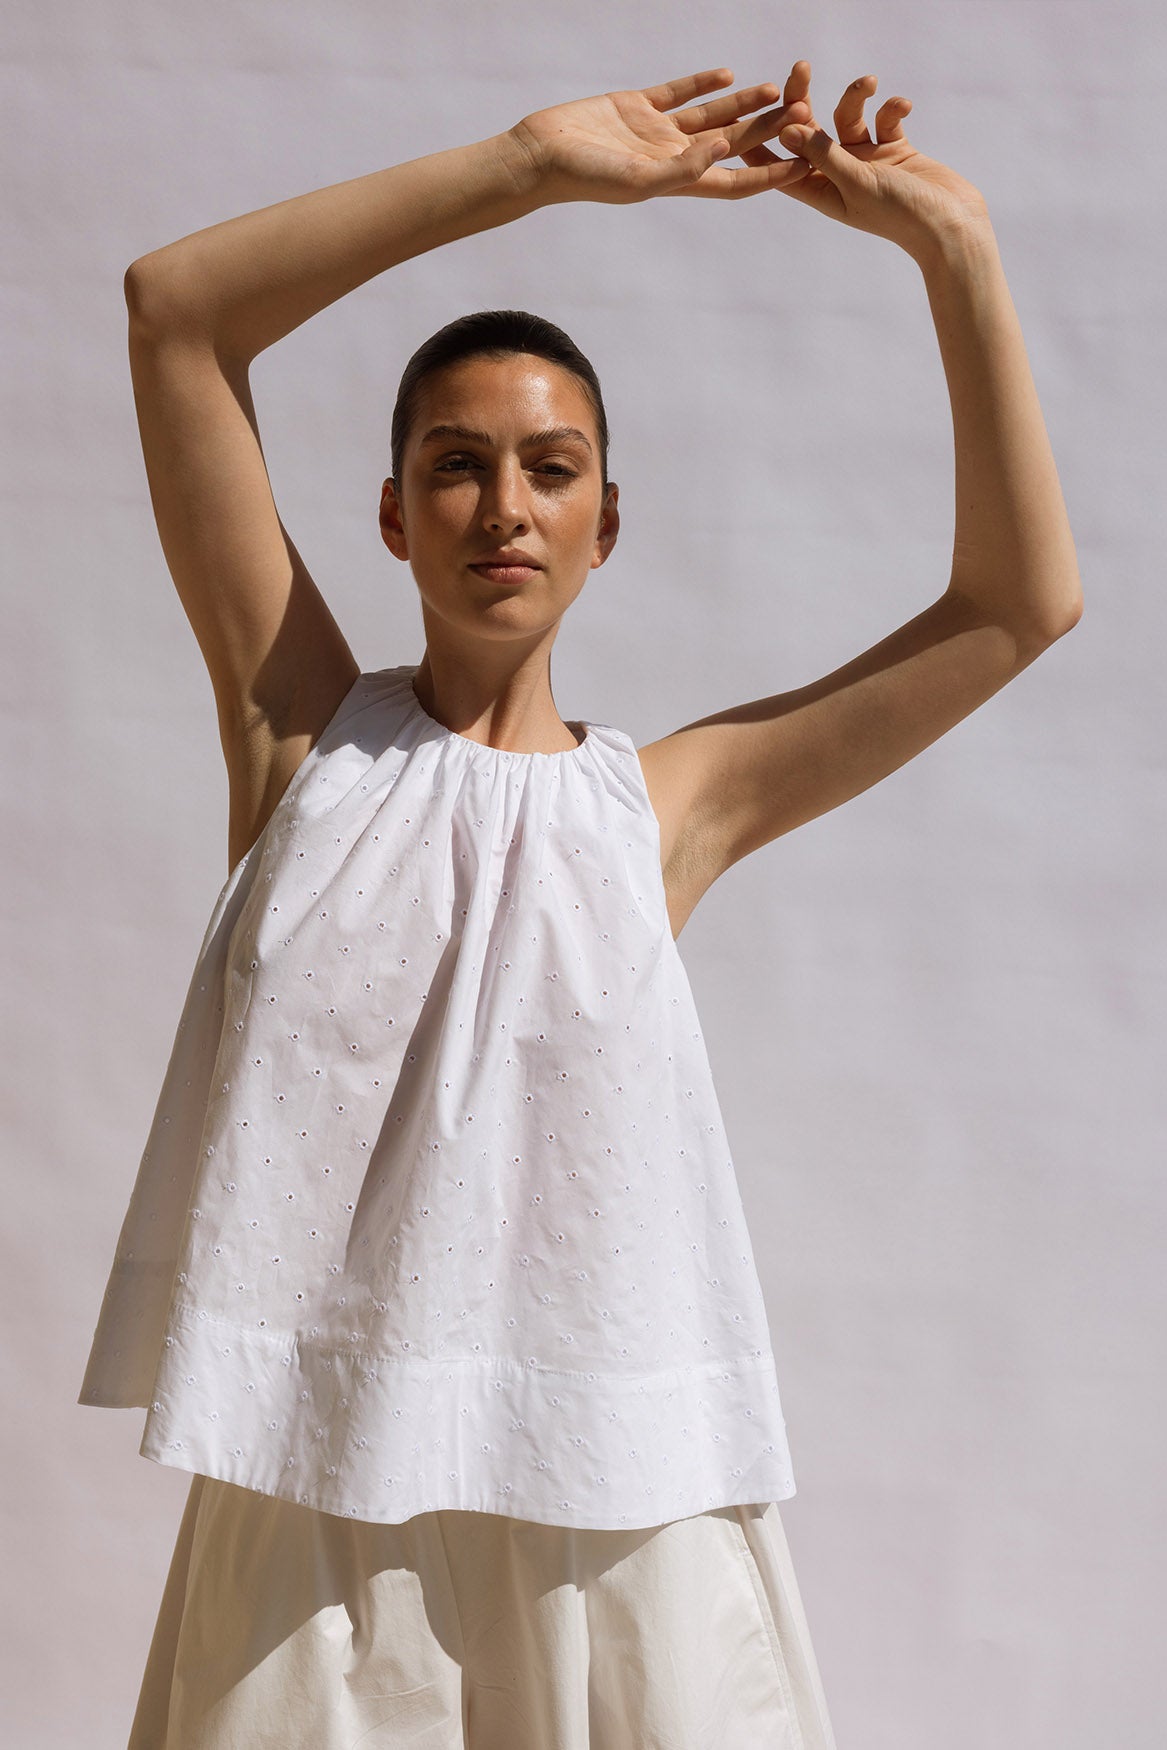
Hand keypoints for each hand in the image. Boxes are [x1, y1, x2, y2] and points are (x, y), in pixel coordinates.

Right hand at [507, 67, 812, 204]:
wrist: (541, 155)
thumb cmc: (584, 177)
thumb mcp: (637, 179)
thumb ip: (681, 167)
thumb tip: (723, 149)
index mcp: (677, 181)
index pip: (734, 181)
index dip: (771, 175)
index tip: (804, 165)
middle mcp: (671, 157)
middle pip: (731, 145)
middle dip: (766, 132)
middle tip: (801, 114)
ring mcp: (654, 132)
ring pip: (710, 116)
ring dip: (743, 104)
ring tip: (776, 88)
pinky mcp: (636, 106)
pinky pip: (677, 93)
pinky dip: (701, 84)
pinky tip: (725, 73)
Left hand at [740, 64, 990, 255]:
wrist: (950, 225)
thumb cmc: (899, 214)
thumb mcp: (856, 182)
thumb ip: (823, 155)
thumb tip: (786, 129)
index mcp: (821, 192)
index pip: (780, 165)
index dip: (761, 140)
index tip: (743, 111)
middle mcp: (839, 175)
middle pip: (809, 132)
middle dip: (804, 100)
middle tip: (800, 68)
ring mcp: (866, 162)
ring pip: (847, 118)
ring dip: (855, 96)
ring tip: (868, 82)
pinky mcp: (893, 149)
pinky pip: (883, 119)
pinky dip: (891, 108)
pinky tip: (902, 106)